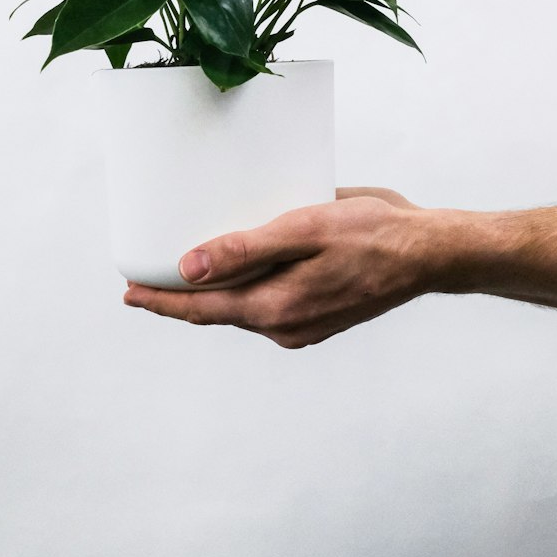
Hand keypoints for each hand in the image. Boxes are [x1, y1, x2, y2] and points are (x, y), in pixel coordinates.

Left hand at [123, 188, 442, 347]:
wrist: (428, 254)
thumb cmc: (371, 234)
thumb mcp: (304, 230)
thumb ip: (245, 250)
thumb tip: (188, 268)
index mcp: (275, 308)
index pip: (200, 309)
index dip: (161, 301)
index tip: (127, 293)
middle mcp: (284, 326)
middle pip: (217, 311)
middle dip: (180, 297)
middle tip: (145, 279)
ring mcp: (303, 325)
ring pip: (243, 307)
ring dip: (215, 290)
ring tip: (187, 265)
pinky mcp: (318, 314)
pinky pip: (268, 302)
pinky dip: (246, 286)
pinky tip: (242, 262)